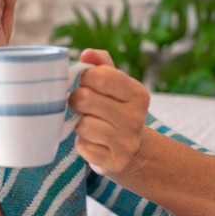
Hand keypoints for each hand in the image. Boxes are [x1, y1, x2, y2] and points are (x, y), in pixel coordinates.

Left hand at [68, 49, 149, 174]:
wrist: (134, 152)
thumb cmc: (117, 110)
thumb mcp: (116, 85)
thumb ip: (101, 65)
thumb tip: (87, 53)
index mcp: (138, 93)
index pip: (98, 76)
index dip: (84, 78)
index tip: (86, 83)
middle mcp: (136, 118)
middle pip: (85, 99)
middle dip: (76, 100)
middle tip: (81, 104)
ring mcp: (126, 142)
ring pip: (82, 124)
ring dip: (79, 123)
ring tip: (89, 123)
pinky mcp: (114, 162)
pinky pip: (82, 147)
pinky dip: (82, 144)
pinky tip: (93, 142)